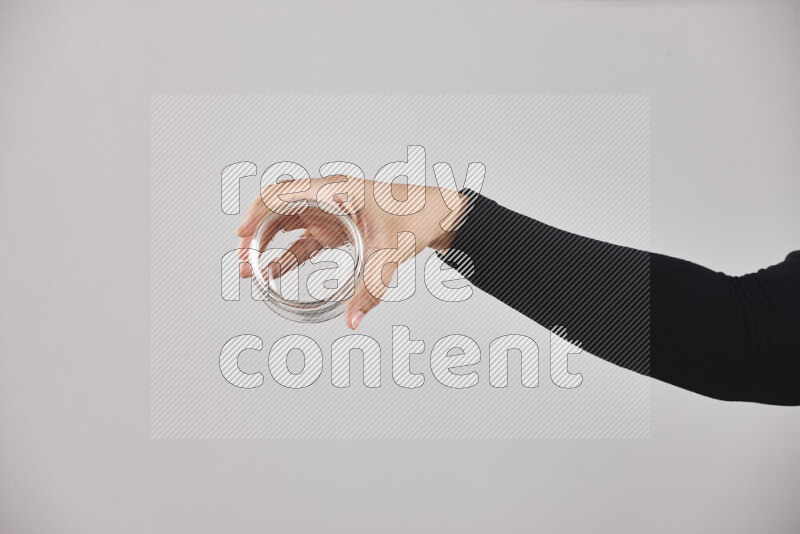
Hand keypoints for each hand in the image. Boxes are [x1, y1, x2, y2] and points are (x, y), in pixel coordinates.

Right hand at [235, 175, 466, 328]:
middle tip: (242, 263)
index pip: (283, 193)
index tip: (241, 235)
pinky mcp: (336, 227)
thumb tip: (352, 320)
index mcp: (336, 191)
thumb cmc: (416, 218)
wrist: (437, 215)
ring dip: (267, 246)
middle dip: (256, 235)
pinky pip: (303, 240)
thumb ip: (371, 289)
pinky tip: (275, 273)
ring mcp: (330, 212)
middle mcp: (328, 197)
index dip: (256, 212)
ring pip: (287, 225)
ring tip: (251, 273)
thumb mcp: (391, 254)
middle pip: (278, 210)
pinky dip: (287, 254)